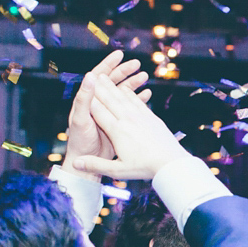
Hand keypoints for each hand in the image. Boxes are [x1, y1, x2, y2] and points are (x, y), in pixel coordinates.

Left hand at [65, 51, 151, 177]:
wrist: (87, 164)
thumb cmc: (80, 143)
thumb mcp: (80, 119)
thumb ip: (84, 98)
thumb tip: (90, 76)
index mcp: (87, 100)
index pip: (97, 76)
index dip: (108, 65)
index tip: (119, 55)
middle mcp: (97, 104)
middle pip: (111, 82)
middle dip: (124, 71)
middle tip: (137, 64)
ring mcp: (108, 113)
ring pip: (121, 93)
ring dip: (132, 83)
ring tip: (144, 76)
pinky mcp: (117, 122)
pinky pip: (128, 107)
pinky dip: (137, 99)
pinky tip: (147, 94)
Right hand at [71, 74, 188, 178]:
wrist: (172, 163)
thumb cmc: (145, 168)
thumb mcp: (118, 171)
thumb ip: (95, 165)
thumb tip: (75, 163)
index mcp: (117, 131)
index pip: (98, 111)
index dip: (88, 100)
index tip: (80, 89)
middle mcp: (128, 120)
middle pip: (110, 100)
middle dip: (99, 87)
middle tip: (91, 75)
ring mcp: (141, 117)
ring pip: (124, 98)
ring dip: (113, 86)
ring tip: (105, 77)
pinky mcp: (152, 118)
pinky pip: (138, 102)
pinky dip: (130, 94)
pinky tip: (126, 89)